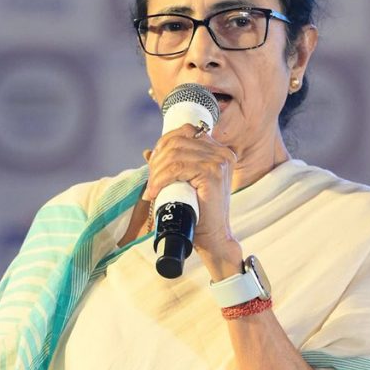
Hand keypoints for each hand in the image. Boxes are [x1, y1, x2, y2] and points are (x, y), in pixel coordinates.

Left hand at [142, 123, 241, 268]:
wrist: (213, 238)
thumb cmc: (199, 213)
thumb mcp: (185, 183)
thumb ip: (172, 165)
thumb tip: (148, 152)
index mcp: (219, 151)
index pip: (186, 131)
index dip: (164, 144)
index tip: (153, 164)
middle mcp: (222, 153)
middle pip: (178, 142)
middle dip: (157, 160)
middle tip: (150, 182)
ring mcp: (218, 162)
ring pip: (174, 155)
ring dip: (156, 172)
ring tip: (151, 189)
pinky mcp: (212, 173)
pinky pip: (177, 168)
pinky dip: (160, 179)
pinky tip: (154, 192)